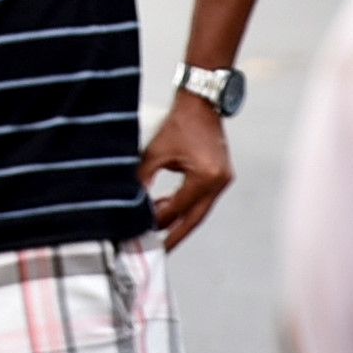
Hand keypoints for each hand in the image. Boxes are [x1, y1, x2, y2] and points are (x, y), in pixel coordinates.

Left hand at [135, 91, 233, 249]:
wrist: (201, 102)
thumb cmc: (180, 123)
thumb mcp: (155, 151)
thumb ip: (142, 177)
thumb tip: (129, 202)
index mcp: (205, 177)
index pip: (178, 208)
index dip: (158, 221)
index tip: (142, 231)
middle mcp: (218, 181)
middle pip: (194, 218)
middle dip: (175, 235)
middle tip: (159, 250)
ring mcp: (223, 179)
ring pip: (199, 210)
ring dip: (179, 219)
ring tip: (158, 229)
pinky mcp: (221, 175)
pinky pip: (202, 198)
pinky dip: (186, 205)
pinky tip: (168, 207)